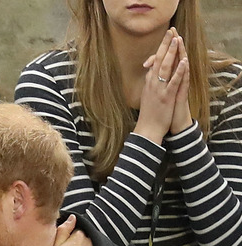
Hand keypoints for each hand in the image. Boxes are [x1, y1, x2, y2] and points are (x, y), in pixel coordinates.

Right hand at [135, 29, 188, 143]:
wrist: (147, 130)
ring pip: (165, 68)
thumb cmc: (149, 115)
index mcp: (149, 83)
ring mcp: (159, 90)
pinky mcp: (166, 97)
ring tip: (176, 41)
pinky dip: (178, 71)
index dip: (160, 49)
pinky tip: (182, 61)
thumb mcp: (147, 97)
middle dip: (165, 45)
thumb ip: (150, 85)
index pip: (154, 63)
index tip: (165, 38)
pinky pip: (173, 81)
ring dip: (171, 53)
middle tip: (170, 32)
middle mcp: (152, 84)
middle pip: (159, 60)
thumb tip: (150, 75)